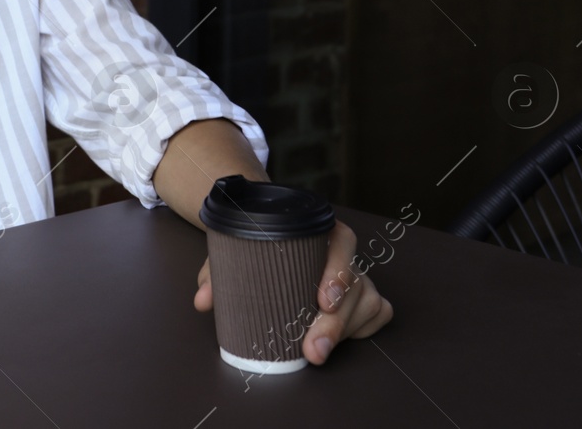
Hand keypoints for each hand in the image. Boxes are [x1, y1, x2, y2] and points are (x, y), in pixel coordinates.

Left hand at [194, 220, 392, 364]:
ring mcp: (356, 276)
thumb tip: (203, 300)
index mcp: (318, 229)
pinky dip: (362, 329)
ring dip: (344, 331)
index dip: (338, 271)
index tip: (322, 300)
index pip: (342, 241)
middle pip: (356, 283)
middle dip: (336, 321)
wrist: (267, 241)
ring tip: (316, 352)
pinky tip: (342, 342)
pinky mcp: (362, 298)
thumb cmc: (256, 245)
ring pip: (367, 302)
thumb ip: (218, 272)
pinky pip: (378, 313)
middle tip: (313, 348)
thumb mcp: (234, 251)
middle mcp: (342, 252)